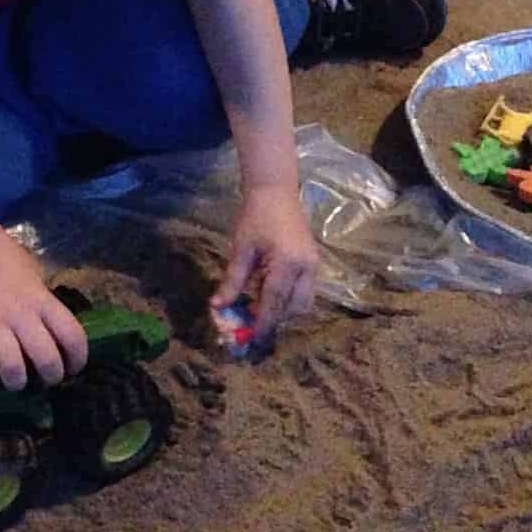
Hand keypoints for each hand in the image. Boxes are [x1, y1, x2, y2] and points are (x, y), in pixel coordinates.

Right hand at [0, 228, 88, 389]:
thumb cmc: (4, 259)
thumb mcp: (35, 278)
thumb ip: (44, 305)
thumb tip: (54, 335)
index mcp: (42, 301)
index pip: (73, 336)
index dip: (79, 359)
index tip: (72, 369)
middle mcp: (20, 314)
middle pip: (46, 358)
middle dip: (50, 377)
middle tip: (44, 380)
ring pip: (10, 365)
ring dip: (15, 381)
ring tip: (13, 382)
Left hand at [209, 182, 317, 348]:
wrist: (275, 191)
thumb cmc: (254, 216)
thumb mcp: (240, 249)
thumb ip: (231, 281)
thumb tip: (218, 307)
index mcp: (287, 263)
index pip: (274, 303)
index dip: (262, 323)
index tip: (251, 339)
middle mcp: (306, 268)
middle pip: (295, 308)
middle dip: (275, 318)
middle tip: (251, 320)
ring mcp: (313, 265)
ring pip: (304, 302)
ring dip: (283, 310)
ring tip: (259, 305)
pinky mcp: (313, 262)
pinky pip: (305, 291)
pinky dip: (288, 299)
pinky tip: (269, 292)